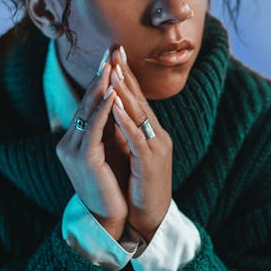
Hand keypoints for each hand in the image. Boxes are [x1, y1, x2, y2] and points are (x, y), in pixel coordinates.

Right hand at [55, 55, 127, 239]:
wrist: (109, 218)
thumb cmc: (114, 186)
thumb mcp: (110, 152)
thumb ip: (107, 130)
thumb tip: (116, 104)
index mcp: (75, 139)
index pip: (89, 102)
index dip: (100, 78)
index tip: (111, 55)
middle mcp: (69, 141)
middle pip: (86, 101)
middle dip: (100, 74)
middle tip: (111, 49)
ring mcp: (73, 150)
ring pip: (89, 111)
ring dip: (101, 86)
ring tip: (111, 65)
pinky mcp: (83, 159)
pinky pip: (94, 129)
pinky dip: (104, 110)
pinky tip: (112, 94)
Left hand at [109, 47, 172, 241]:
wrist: (150, 220)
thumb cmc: (138, 190)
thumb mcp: (132, 156)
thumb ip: (126, 135)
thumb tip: (112, 114)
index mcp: (152, 134)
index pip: (138, 99)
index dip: (127, 76)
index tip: (115, 54)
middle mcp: (158, 136)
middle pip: (140, 100)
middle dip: (126, 74)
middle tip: (115, 50)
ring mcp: (156, 149)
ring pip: (139, 115)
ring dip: (125, 92)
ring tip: (113, 71)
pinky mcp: (150, 164)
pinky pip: (136, 138)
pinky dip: (126, 121)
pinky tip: (115, 106)